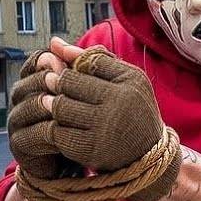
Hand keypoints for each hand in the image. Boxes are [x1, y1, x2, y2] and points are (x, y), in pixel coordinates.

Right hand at [7, 39, 83, 178]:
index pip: (33, 63)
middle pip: (28, 83)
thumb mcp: (82, 93)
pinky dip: (48, 130)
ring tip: (67, 104)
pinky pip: (31, 133)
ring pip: (28, 107)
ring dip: (47, 104)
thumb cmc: (79, 122)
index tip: (64, 63)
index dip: (46, 61)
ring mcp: (17, 122)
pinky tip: (66, 129)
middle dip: (46, 81)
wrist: (71, 162)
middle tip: (65, 81)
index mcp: (33, 82)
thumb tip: (60, 41)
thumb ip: (77, 68)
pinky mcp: (20, 145)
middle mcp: (20, 100)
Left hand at [38, 44, 180, 200]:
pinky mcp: (91, 151)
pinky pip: (58, 133)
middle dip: (58, 84)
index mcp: (130, 81)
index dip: (71, 66)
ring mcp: (105, 129)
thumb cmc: (131, 109)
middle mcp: (119, 104)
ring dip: (54, 106)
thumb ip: (92, 58)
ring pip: (60, 107)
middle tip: (55, 87)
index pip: (86, 62)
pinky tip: (63, 127)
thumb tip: (54, 43)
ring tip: (58, 105)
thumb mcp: (123, 80)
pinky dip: (55, 128)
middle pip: (68, 83)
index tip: (68, 72)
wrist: (146, 157)